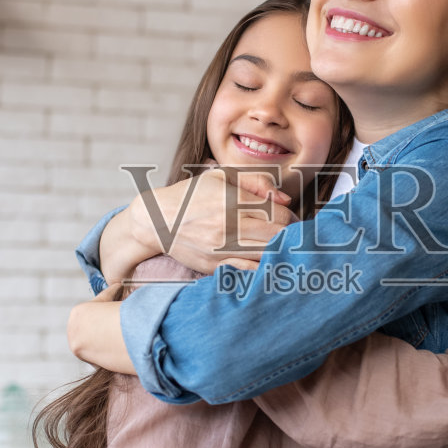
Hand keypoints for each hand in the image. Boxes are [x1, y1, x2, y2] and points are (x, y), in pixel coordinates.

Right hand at [128, 167, 296, 274]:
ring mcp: (221, 249)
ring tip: (281, 247)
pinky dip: (261, 267)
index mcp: (233, 201)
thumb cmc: (191, 195)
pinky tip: (264, 261)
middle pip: (277, 236)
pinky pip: (248, 271)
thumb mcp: (222, 176)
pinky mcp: (214, 266)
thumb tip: (285, 200)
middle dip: (289, 235)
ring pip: (266, 255)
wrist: (156, 221)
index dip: (291, 217)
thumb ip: (257, 182)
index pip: (279, 214)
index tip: (291, 219)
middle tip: (291, 234)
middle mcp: (228, 226)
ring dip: (278, 252)